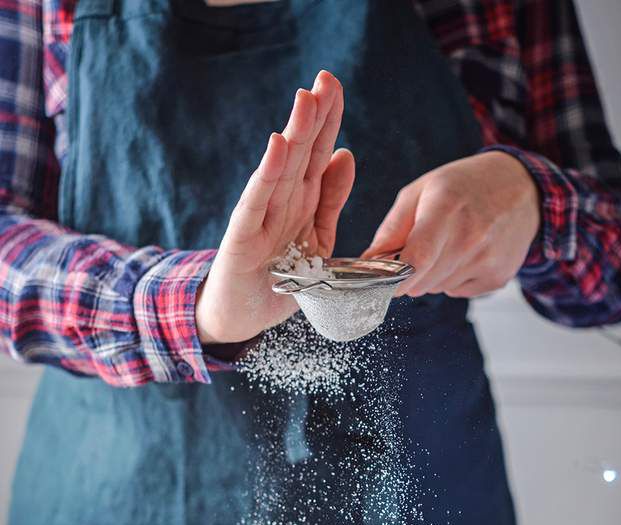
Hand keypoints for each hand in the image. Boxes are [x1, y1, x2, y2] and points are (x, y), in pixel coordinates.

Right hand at [196, 71, 354, 344]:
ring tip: (305, 100)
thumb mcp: (317, 240)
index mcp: (303, 203)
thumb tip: (346, 154)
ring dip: (294, 135)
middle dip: (314, 116)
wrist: (241, 318)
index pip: (318, 155)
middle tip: (325, 77)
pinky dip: (267, 175)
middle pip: (301, 154)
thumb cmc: (278, 280)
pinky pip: (257, 202)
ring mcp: (260, 218)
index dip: (328, 121)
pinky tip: (276, 146)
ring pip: (282, 170)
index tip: (335, 86)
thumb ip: (330, 201)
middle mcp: (282, 203)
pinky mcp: (242, 238)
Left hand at [364, 151, 540, 297]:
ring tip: (447, 244)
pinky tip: (465, 254)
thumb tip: (367, 263)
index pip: (415, 260)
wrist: (522, 189)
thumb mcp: (422, 191)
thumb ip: (392, 228)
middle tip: (416, 249)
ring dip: (431, 275)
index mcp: (446, 209)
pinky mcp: (497, 277)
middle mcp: (471, 238)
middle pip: (420, 282)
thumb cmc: (464, 186)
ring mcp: (487, 260)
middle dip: (408, 273)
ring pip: (436, 288)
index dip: (393, 277)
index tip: (382, 278)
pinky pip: (456, 291)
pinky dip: (452, 278)